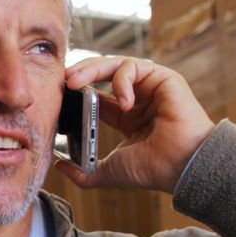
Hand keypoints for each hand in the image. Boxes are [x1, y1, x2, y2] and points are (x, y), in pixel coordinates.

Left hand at [59, 56, 215, 193]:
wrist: (179, 167)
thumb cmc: (150, 169)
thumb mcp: (106, 171)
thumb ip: (81, 172)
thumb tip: (58, 166)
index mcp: (125, 117)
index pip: (95, 96)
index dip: (75, 94)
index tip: (56, 97)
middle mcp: (137, 99)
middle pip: (101, 75)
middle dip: (79, 74)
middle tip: (60, 81)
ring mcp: (150, 87)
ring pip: (114, 64)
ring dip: (91, 69)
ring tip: (74, 82)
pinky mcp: (163, 78)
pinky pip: (133, 67)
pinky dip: (121, 80)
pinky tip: (124, 102)